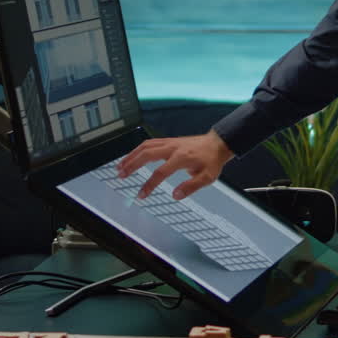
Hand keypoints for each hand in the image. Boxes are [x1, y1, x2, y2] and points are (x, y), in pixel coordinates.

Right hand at [116, 130, 234, 200]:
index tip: (141, 195)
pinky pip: (149, 143)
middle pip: (147, 154)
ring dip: (131, 156)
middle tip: (120, 175)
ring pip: (145, 146)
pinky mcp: (168, 141)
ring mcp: (169, 143)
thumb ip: (191, 187)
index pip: (160, 172)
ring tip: (120, 167)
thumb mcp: (207, 177)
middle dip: (132, 164)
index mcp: (182, 157)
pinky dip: (137, 150)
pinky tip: (131, 157)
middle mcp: (173, 148)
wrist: (217, 144)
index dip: (149, 185)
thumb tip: (175, 195)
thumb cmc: (212, 161)